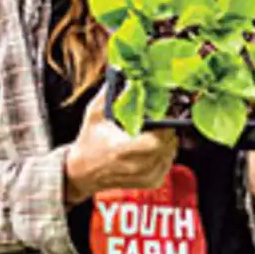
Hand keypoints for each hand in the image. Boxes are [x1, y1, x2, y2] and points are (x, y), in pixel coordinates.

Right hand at [64, 88, 178, 204]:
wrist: (82, 173)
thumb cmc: (89, 142)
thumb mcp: (95, 115)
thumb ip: (110, 93)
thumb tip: (122, 71)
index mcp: (122, 150)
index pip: (156, 141)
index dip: (164, 126)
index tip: (161, 112)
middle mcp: (135, 167)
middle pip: (168, 145)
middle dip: (167, 129)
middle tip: (160, 118)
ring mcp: (145, 177)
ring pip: (172, 152)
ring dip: (168, 139)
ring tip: (155, 130)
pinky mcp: (151, 182)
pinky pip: (169, 162)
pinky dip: (166, 151)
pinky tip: (154, 144)